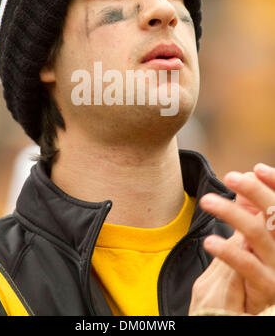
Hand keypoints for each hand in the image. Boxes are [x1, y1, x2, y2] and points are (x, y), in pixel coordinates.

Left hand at [200, 164, 274, 314]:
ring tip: (207, 201)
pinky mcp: (267, 287)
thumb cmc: (264, 260)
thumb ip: (256, 205)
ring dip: (231, 214)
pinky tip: (209, 241)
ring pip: (257, 233)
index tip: (257, 168)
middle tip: (230, 176)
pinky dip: (228, 251)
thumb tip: (250, 174)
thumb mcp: (261, 230)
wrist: (261, 305)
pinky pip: (247, 266)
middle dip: (254, 191)